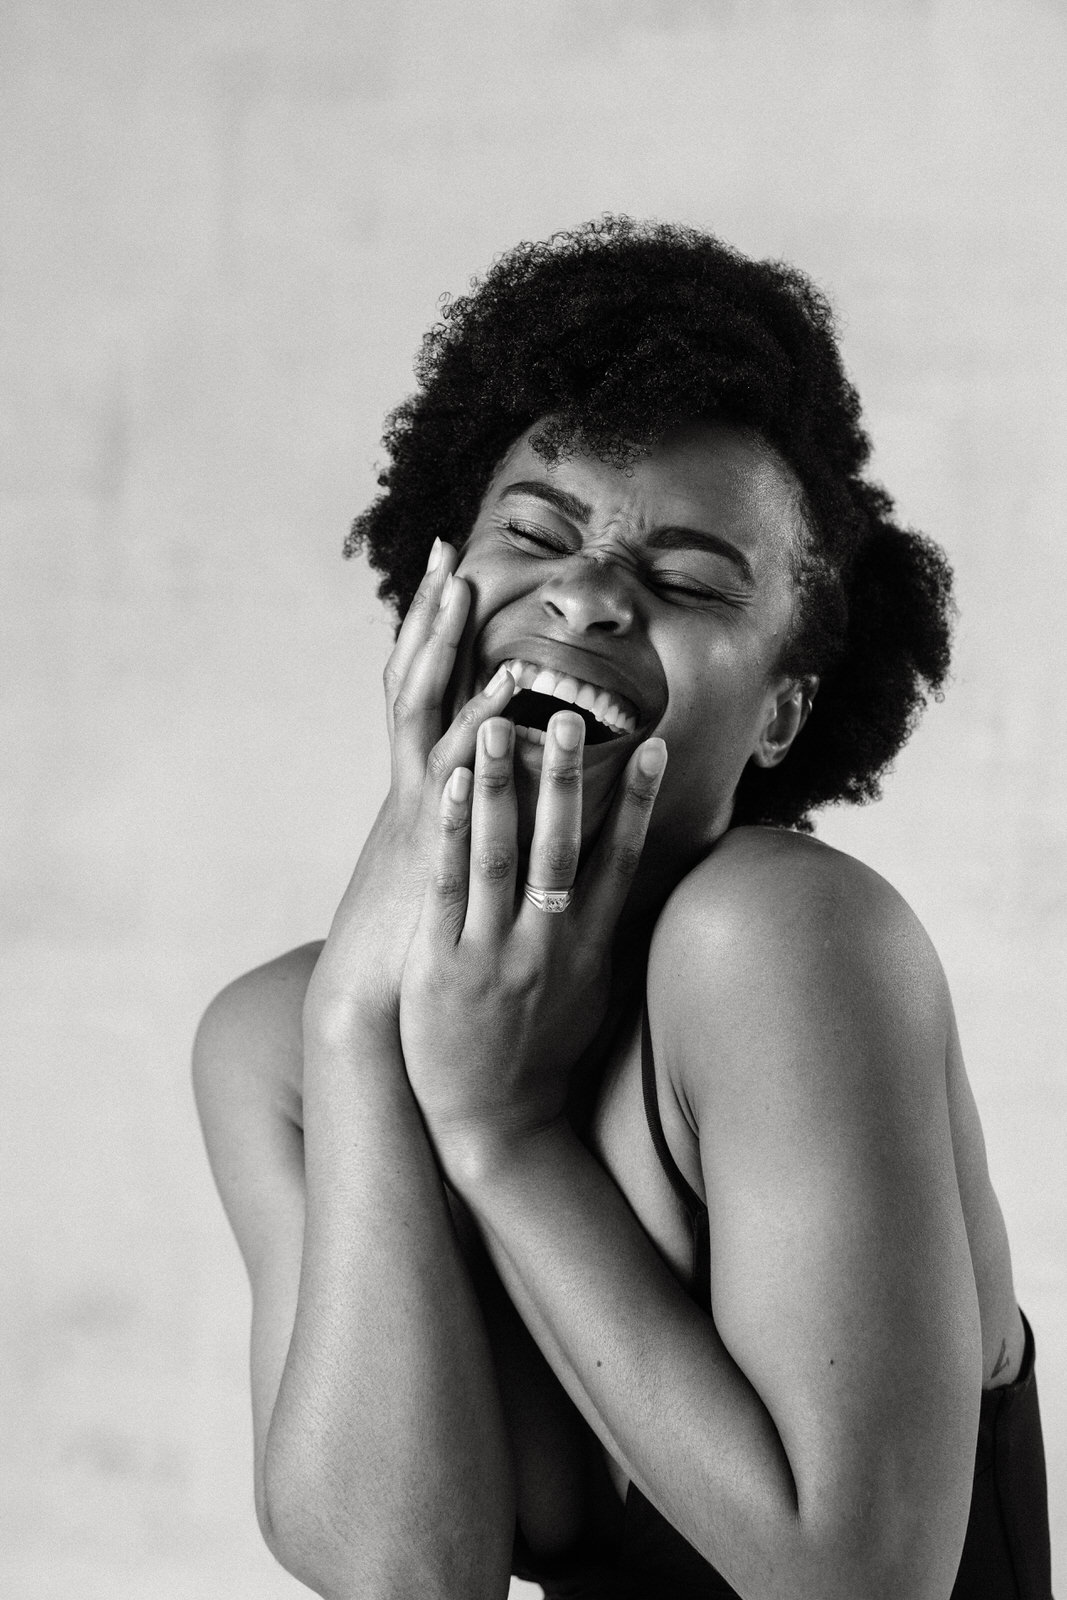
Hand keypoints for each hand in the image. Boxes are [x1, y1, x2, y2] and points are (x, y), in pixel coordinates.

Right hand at [304, 540, 518, 1046]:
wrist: (376, 1001)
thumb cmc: (418, 932)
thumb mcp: (445, 858)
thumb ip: (470, 814)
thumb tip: (496, 785)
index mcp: (419, 782)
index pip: (423, 686)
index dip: (435, 629)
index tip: (453, 566)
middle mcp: (412, 786)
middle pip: (414, 682)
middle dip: (430, 617)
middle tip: (447, 550)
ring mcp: (416, 812)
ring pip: (425, 717)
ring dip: (442, 653)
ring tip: (461, 592)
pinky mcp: (429, 847)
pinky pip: (452, 783)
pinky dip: (472, 735)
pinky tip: (499, 694)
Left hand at [398, 706, 666, 1163]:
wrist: (497, 1122)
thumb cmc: (547, 1050)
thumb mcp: (594, 992)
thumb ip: (610, 931)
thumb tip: (637, 882)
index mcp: (588, 944)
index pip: (619, 859)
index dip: (635, 801)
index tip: (652, 746)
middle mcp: (547, 942)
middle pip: (560, 846)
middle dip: (564, 778)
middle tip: (569, 715)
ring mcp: (494, 951)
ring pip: (499, 854)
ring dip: (499, 786)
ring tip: (496, 723)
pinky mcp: (443, 963)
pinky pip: (447, 886)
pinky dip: (450, 834)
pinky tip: (449, 787)